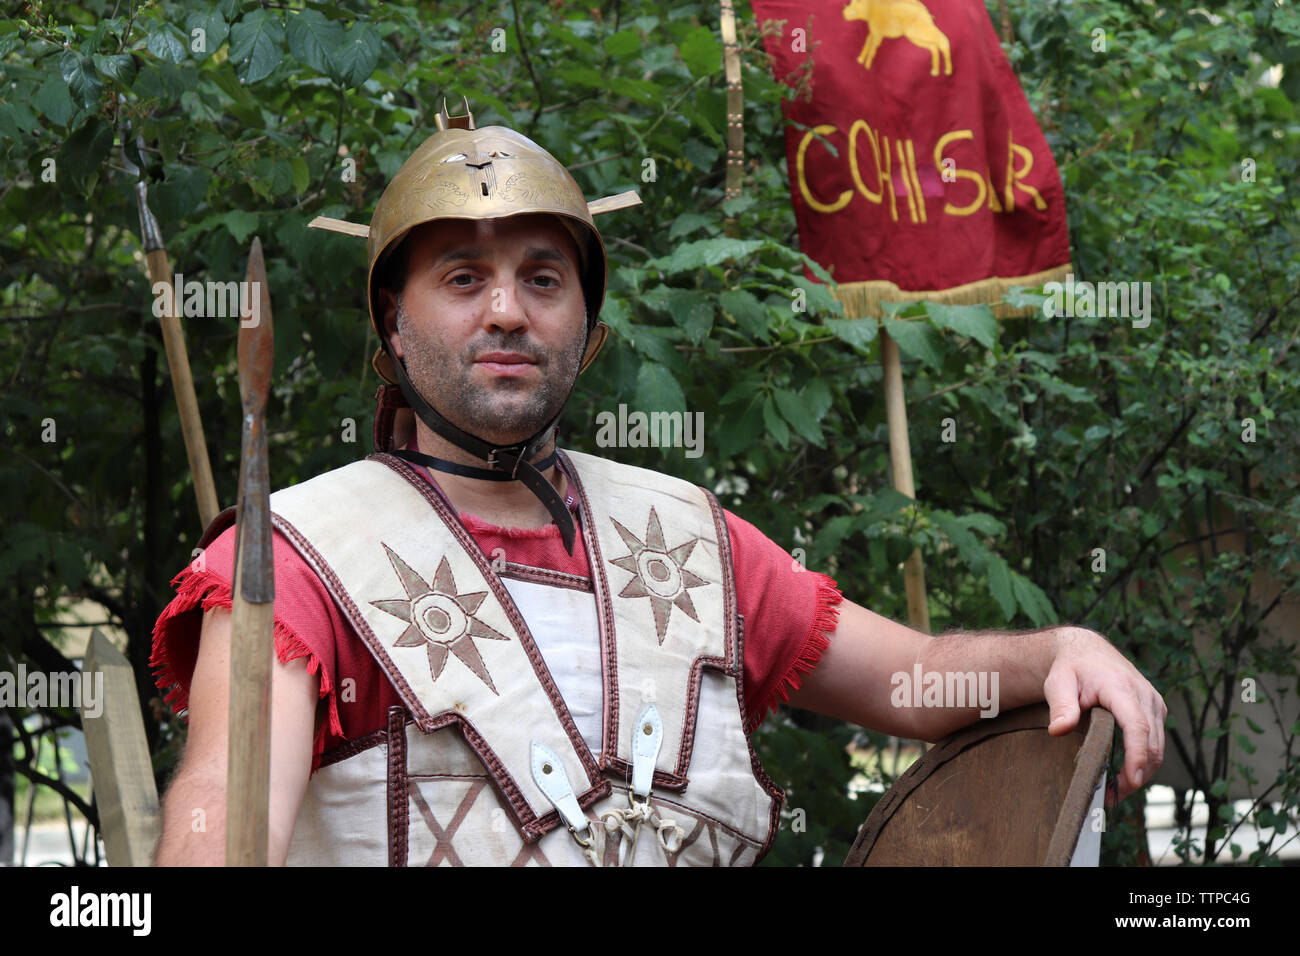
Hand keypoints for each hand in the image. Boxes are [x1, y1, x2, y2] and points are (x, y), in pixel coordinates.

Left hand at [1042, 626, 1165, 804]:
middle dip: (1136, 774)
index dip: (1137, 755)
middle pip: (1151, 743)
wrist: (1086, 652)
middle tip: (1111, 797)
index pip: (1137, 726)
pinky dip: (1144, 761)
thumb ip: (1060, 706)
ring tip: (1114, 792)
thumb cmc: (1071, 668)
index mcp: (1122, 688)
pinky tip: (1125, 775)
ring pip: (1157, 747)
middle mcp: (1145, 696)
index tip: (1132, 779)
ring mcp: (1154, 703)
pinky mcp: (1154, 711)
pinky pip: (1156, 741)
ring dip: (1141, 772)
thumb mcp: (1058, 683)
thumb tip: (1058, 730)